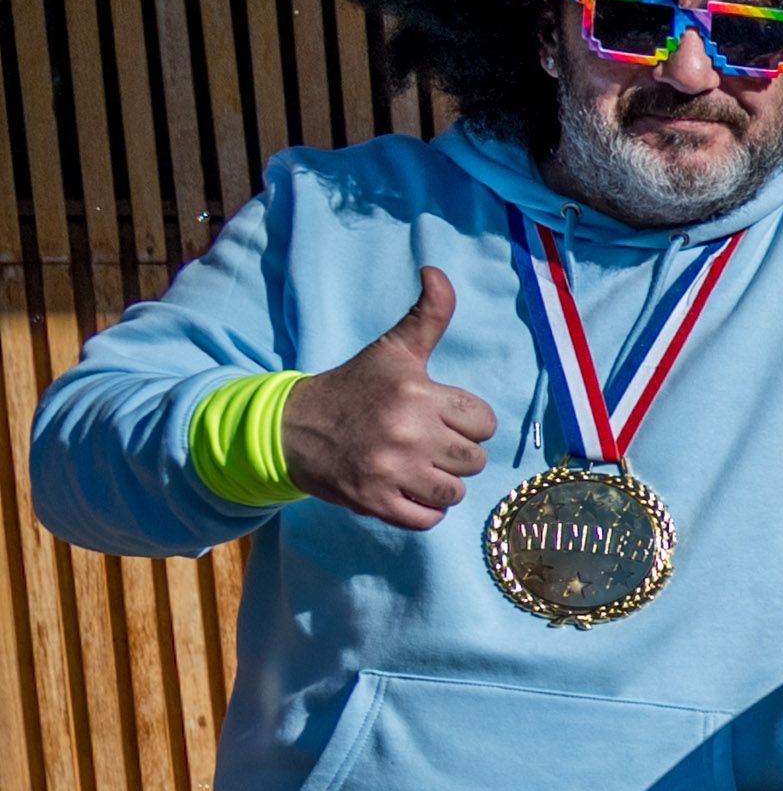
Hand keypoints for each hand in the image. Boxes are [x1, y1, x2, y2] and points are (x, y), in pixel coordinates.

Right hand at [279, 268, 497, 527]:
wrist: (291, 428)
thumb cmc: (352, 387)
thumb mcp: (392, 349)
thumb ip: (428, 314)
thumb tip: (436, 271)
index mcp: (417, 394)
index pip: (484, 423)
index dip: (466, 422)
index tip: (438, 417)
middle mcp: (407, 432)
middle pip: (473, 460)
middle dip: (454, 454)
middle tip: (422, 443)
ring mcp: (390, 470)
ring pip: (453, 492)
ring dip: (439, 484)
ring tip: (414, 467)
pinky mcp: (374, 502)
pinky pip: (427, 519)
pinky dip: (422, 511)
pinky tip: (404, 490)